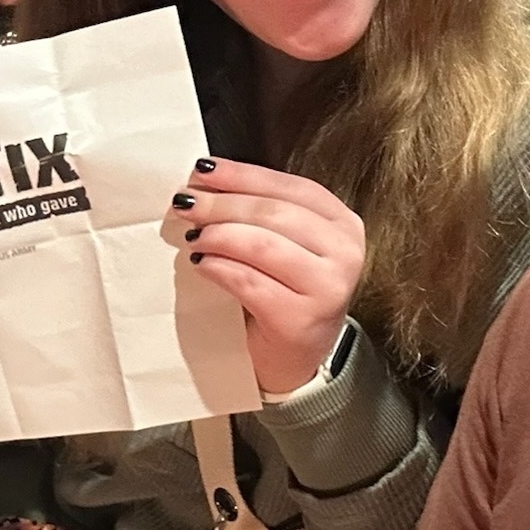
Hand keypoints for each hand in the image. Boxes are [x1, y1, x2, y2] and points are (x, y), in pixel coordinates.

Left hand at [171, 158, 364, 394]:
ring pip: (263, 245)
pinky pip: (249, 282)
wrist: (294, 359)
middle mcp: (345, 253)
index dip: (242, 175)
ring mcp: (328, 288)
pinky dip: (219, 268)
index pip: (290, 187)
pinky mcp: (300, 319)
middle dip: (223, 204)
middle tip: (185, 203)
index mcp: (342, 225)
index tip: (201, 169)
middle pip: (274, 213)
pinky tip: (202, 263)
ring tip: (193, 236)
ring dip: (219, 235)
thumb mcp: (285, 246)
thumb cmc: (284, 294)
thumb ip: (260, 213)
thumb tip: (205, 181)